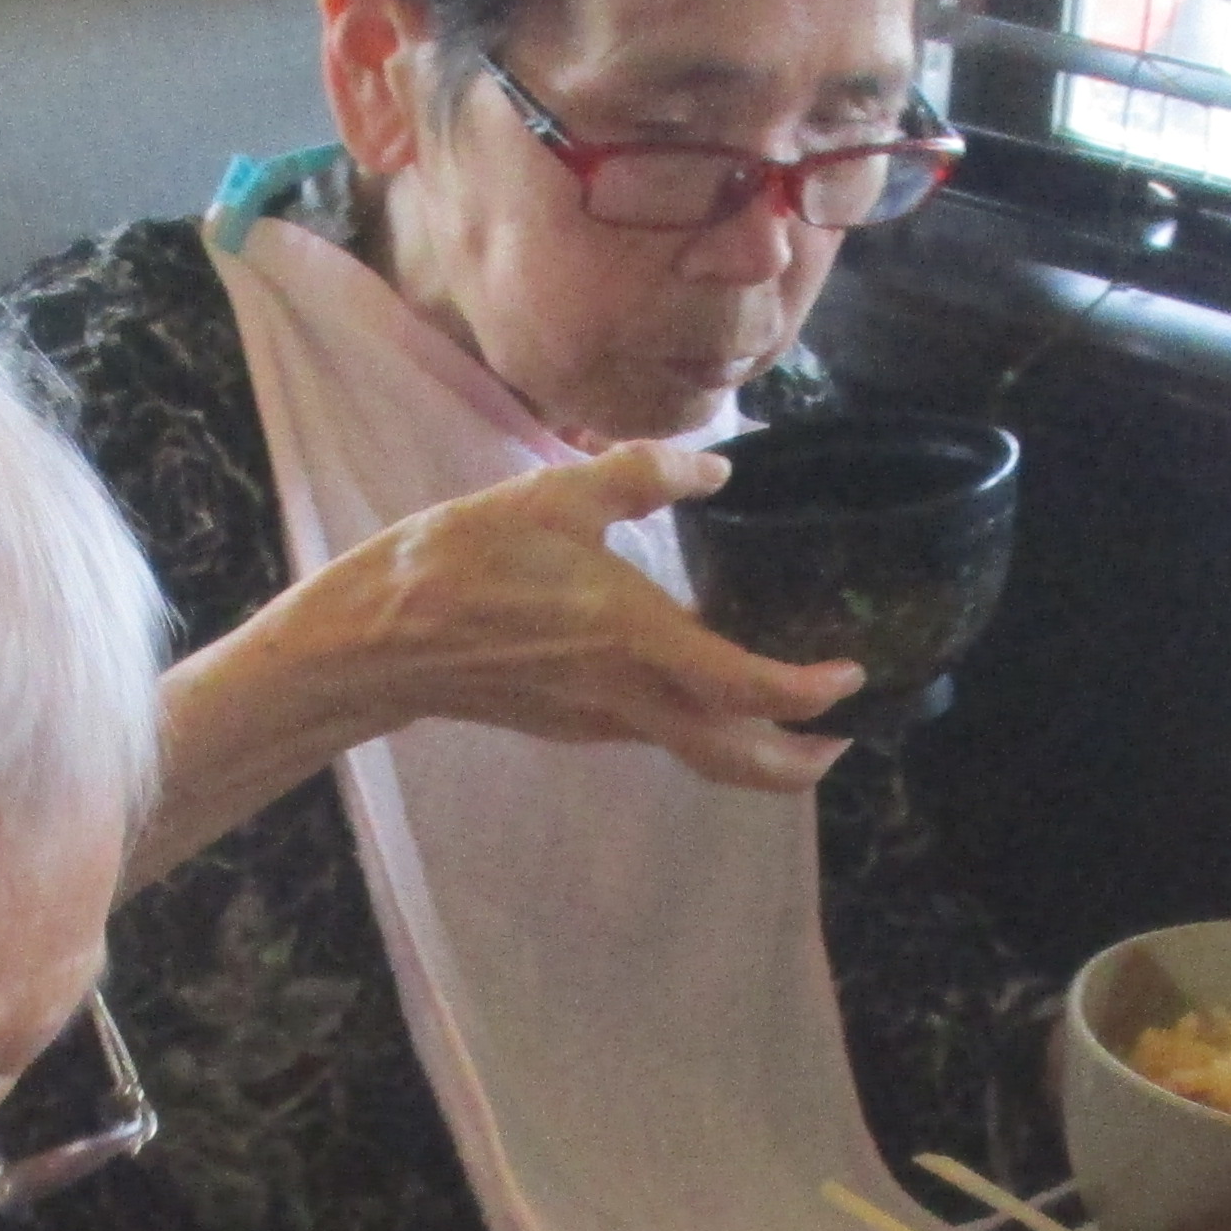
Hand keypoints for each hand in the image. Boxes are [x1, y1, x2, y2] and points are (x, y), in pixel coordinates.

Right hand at [292, 444, 858, 794]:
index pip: (746, 687)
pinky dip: (701, 726)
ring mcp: (599, 721)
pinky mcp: (573, 723)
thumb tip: (715, 467)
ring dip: (753, 748)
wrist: (379, 640)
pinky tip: (704, 687)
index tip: (851, 677)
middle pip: (734, 759)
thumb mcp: (556, 495)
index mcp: (634, 638)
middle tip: (841, 741)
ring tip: (792, 717)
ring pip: (697, 753)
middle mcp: (627, 697)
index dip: (808, 693)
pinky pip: (657, 734)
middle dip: (796, 763)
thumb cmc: (462, 561)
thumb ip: (645, 475)